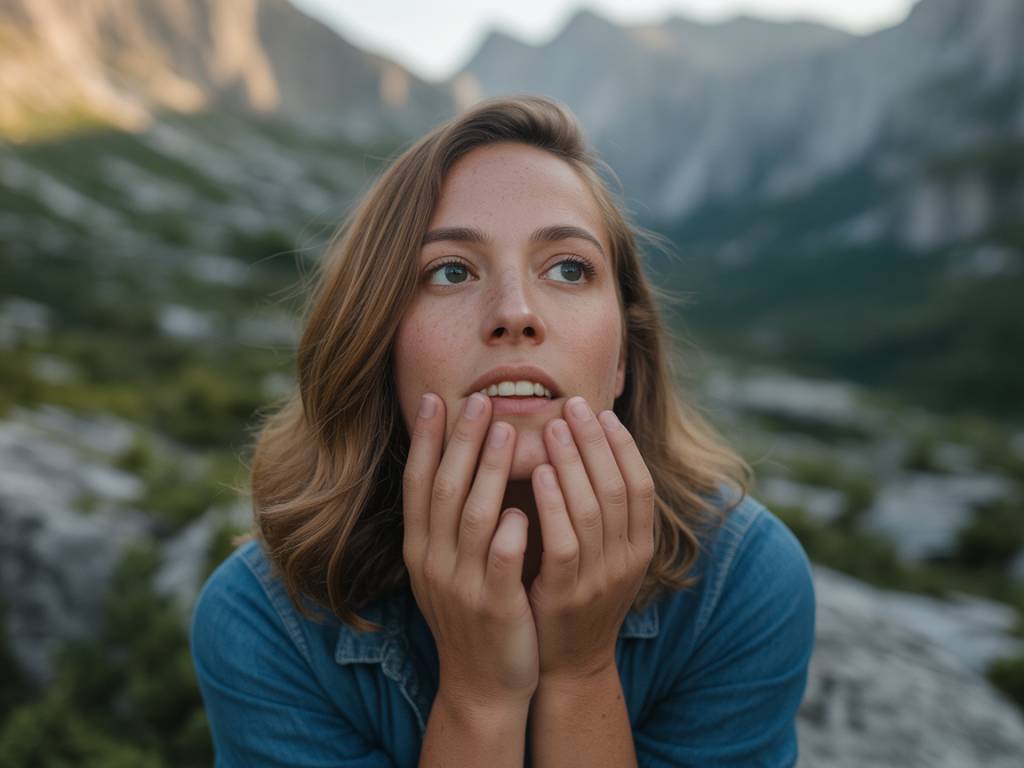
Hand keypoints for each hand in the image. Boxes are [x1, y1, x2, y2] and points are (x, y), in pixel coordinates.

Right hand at [402, 392, 538, 709]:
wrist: (481, 685)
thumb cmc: (473, 613)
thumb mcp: (447, 566)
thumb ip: (451, 520)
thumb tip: (459, 461)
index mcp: (421, 548)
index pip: (418, 483)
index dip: (426, 441)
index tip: (435, 399)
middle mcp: (433, 562)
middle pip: (444, 490)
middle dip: (460, 442)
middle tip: (477, 401)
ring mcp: (462, 585)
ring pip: (473, 518)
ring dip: (487, 472)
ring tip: (506, 432)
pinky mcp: (495, 607)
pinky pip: (501, 562)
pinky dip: (509, 533)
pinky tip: (523, 507)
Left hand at [528, 396, 655, 682]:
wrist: (568, 663)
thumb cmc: (578, 593)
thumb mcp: (604, 552)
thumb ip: (601, 508)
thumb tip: (591, 449)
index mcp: (640, 546)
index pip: (640, 485)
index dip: (623, 446)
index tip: (602, 412)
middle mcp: (627, 560)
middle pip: (617, 488)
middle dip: (595, 442)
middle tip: (573, 405)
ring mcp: (599, 579)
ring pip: (592, 509)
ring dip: (573, 462)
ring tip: (553, 426)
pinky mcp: (567, 595)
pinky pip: (564, 541)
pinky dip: (554, 503)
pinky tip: (539, 474)